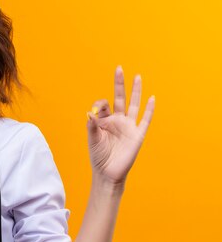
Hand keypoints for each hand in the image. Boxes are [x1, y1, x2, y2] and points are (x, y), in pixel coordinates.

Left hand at [86, 66, 154, 184]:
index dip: (99, 104)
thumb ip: (91, 126)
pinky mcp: (137, 134)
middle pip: (119, 98)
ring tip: (137, 76)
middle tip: (119, 68)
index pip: (103, 104)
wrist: (108, 173)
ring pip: (133, 105)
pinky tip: (152, 98)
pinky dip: (149, 110)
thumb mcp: (93, 140)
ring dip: (135, 91)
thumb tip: (89, 113)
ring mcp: (128, 126)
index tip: (95, 112)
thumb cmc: (98, 156)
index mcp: (104, 120)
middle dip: (119, 84)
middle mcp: (117, 120)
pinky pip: (145, 120)